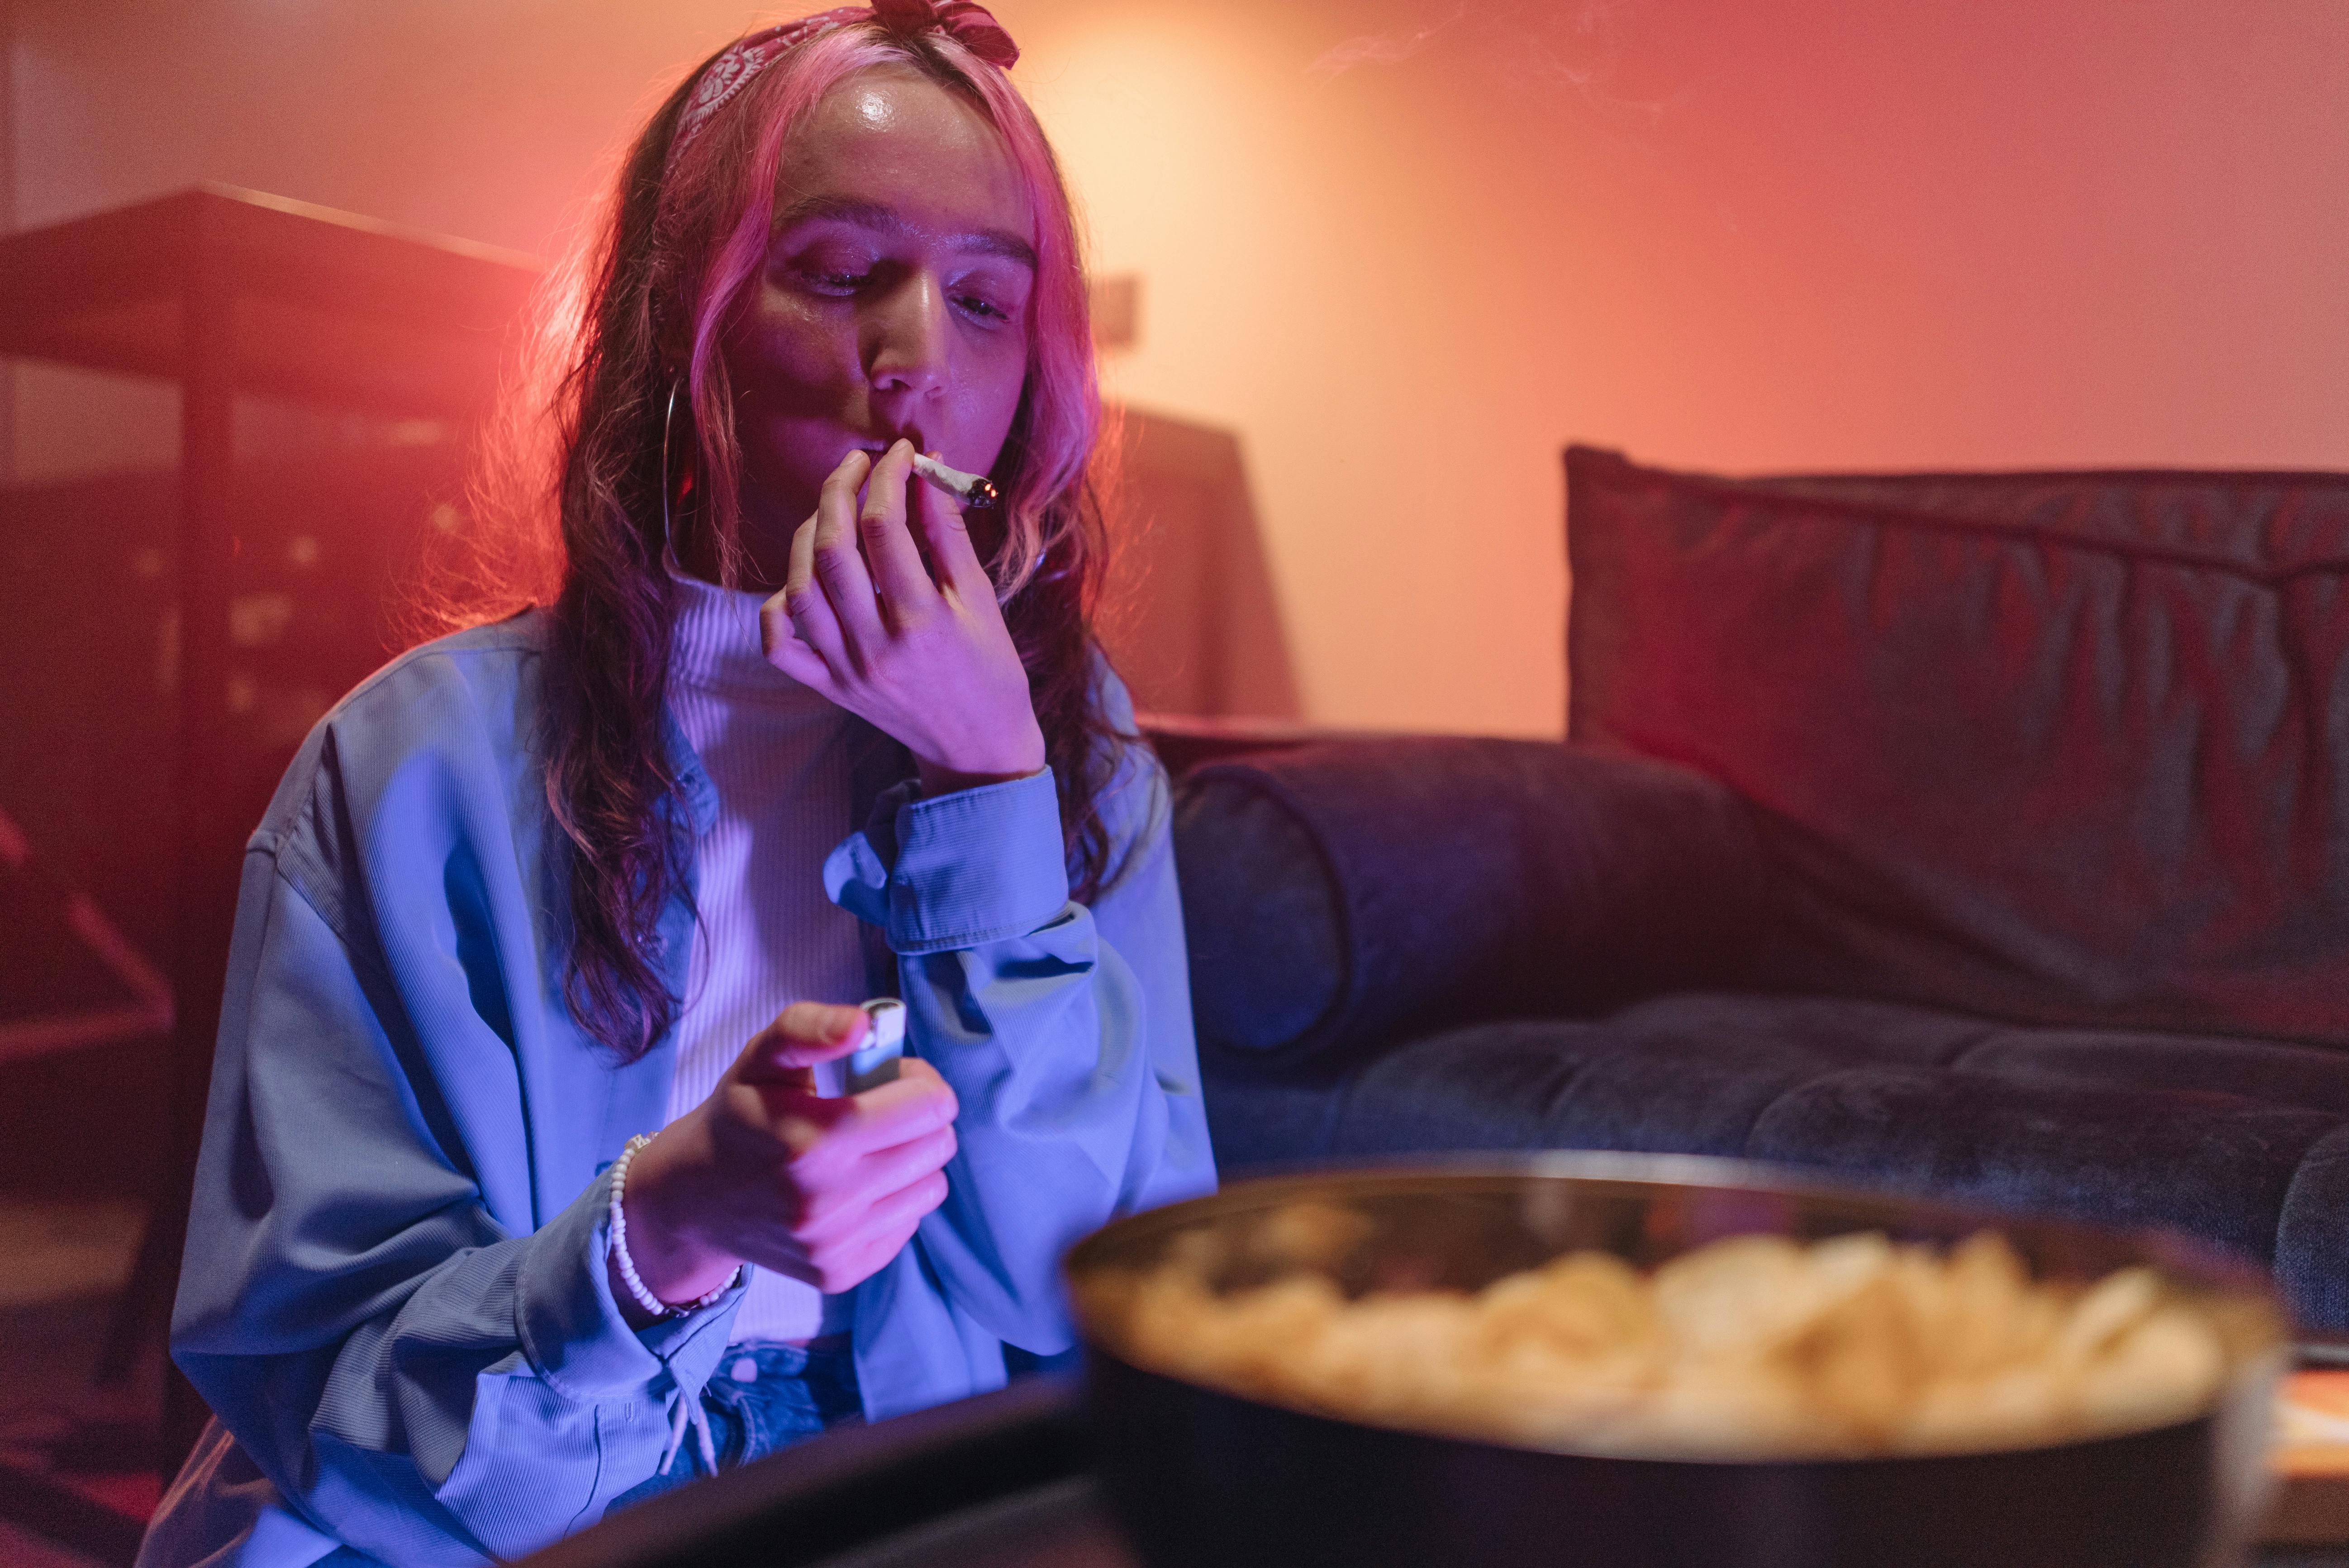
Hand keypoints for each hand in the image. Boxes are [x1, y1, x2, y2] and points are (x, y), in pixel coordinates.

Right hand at [617, 1002, 959, 1315]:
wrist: (692, 1199)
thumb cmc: (739, 1116)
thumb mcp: (762, 1058)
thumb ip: (809, 1027)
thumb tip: (865, 1023)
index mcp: (816, 1138)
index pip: (929, 1106)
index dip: (920, 1081)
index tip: (892, 1078)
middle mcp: (827, 1198)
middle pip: (938, 1146)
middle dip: (920, 1119)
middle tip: (879, 1111)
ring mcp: (834, 1243)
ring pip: (930, 1187)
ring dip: (912, 1161)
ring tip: (868, 1148)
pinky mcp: (839, 1273)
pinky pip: (908, 1225)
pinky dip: (893, 1201)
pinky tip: (855, 1186)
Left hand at [760, 440, 1046, 795]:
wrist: (979, 747)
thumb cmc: (990, 669)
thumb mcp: (982, 600)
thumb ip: (949, 536)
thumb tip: (924, 473)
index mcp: (924, 619)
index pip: (884, 527)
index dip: (887, 475)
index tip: (898, 454)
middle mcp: (877, 644)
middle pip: (832, 549)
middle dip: (838, 490)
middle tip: (857, 464)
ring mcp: (847, 669)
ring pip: (800, 587)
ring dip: (808, 534)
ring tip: (832, 510)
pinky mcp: (830, 688)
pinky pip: (781, 647)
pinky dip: (778, 607)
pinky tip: (798, 582)